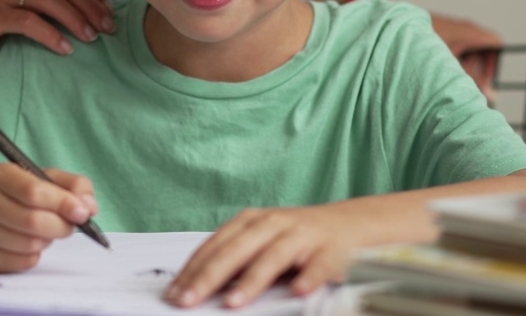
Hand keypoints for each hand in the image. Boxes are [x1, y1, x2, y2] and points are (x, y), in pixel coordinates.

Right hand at [0, 0, 114, 65]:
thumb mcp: (15, 9)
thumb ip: (41, 7)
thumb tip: (84, 20)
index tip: (109, 13)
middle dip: (90, 6)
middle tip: (107, 28)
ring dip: (74, 18)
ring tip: (91, 37)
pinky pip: (27, 21)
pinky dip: (49, 34)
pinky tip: (64, 48)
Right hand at [0, 163, 97, 271]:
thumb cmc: (20, 193)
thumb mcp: (46, 178)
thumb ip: (74, 185)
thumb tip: (89, 207)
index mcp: (0, 175)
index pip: (34, 192)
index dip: (63, 204)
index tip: (82, 212)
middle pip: (33, 221)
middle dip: (61, 226)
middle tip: (70, 224)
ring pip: (30, 244)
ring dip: (48, 240)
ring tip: (44, 230)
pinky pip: (24, 262)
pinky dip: (36, 255)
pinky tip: (29, 243)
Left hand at [165, 205, 353, 308]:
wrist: (350, 225)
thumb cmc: (297, 239)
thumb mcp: (262, 242)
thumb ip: (235, 261)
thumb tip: (197, 287)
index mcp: (250, 222)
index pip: (214, 246)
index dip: (192, 270)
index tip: (175, 293)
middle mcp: (273, 224)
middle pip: (236, 250)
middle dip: (210, 277)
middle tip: (191, 300)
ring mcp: (301, 234)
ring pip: (273, 256)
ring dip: (252, 280)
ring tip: (233, 303)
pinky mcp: (330, 249)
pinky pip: (318, 265)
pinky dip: (308, 278)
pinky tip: (298, 291)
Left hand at [429, 13, 500, 102]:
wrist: (394, 29)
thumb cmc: (422, 44)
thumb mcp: (450, 66)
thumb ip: (472, 81)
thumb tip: (491, 95)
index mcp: (469, 32)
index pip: (496, 43)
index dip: (495, 61)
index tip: (486, 77)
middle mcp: (463, 29)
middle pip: (484, 48)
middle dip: (480, 67)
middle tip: (468, 82)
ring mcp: (452, 31)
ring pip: (470, 49)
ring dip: (467, 65)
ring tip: (452, 77)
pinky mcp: (442, 35)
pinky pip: (457, 47)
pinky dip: (455, 60)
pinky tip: (441, 70)